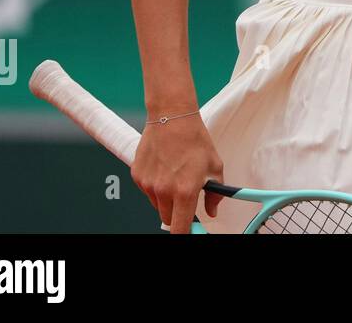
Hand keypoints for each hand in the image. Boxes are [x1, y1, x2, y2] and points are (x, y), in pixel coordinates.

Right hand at [131, 111, 224, 233]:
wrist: (172, 117)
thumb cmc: (195, 139)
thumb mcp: (214, 166)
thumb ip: (214, 194)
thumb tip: (212, 210)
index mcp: (184, 191)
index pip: (180, 228)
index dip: (184, 234)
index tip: (189, 232)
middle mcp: (163, 191)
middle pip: (167, 219)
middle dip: (177, 213)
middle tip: (185, 197)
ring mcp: (148, 184)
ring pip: (156, 205)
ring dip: (166, 199)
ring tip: (175, 176)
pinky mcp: (137, 176)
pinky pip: (147, 191)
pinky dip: (155, 186)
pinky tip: (164, 169)